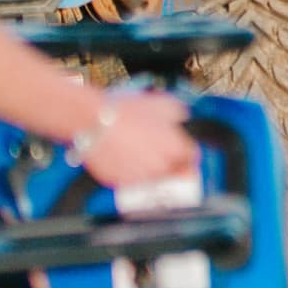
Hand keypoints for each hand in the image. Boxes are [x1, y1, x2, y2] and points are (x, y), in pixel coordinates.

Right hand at [77, 88, 202, 201]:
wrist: (93, 121)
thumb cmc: (126, 111)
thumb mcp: (162, 103)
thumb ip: (178, 113)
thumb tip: (182, 117)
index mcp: (175, 148)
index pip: (193, 160)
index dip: (189, 155)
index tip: (185, 153)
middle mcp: (161, 168)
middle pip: (176, 175)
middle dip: (173, 167)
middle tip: (164, 157)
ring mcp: (140, 178)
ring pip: (154, 182)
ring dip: (153, 173)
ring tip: (141, 157)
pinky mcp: (120, 184)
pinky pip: (131, 184)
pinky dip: (131, 176)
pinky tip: (125, 161)